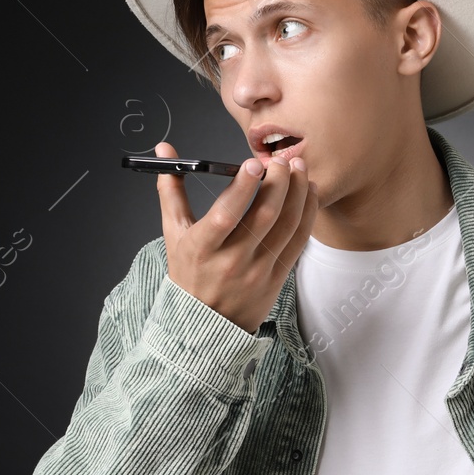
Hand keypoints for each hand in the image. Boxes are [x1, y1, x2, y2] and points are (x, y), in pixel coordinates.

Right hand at [153, 140, 318, 333]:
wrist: (206, 324)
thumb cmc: (188, 274)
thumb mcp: (173, 234)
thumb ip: (171, 190)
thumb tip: (165, 150)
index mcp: (202, 248)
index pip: (225, 214)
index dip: (243, 186)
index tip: (254, 162)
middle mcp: (232, 261)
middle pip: (264, 216)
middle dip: (278, 181)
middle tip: (282, 159)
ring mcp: (258, 271)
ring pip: (287, 225)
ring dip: (298, 192)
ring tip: (299, 168)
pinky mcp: (277, 277)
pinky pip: (299, 241)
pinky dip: (307, 213)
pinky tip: (308, 193)